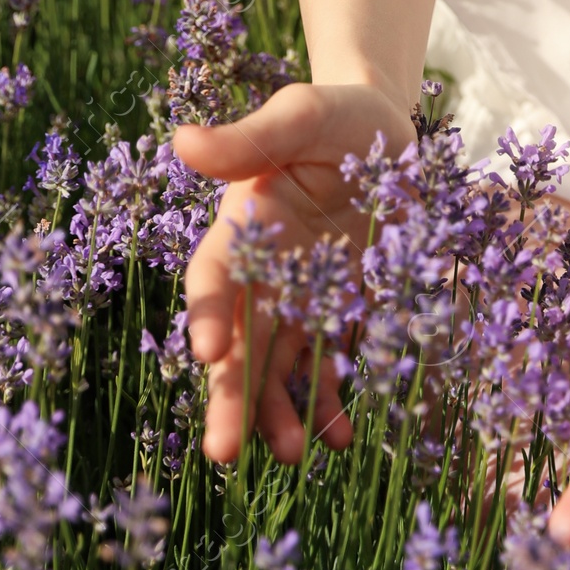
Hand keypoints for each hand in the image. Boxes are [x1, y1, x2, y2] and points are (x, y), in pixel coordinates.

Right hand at [174, 80, 413, 464]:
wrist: (387, 129)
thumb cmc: (334, 115)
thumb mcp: (299, 114)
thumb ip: (247, 137)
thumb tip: (182, 140)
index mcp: (243, 227)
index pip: (213, 276)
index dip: (206, 312)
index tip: (207, 352)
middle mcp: (265, 271)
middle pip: (240, 341)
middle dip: (230, 396)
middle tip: (222, 454)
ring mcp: (303, 296)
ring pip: (280, 367)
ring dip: (279, 414)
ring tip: (291, 455)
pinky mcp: (343, 308)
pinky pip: (331, 362)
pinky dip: (331, 401)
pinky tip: (342, 436)